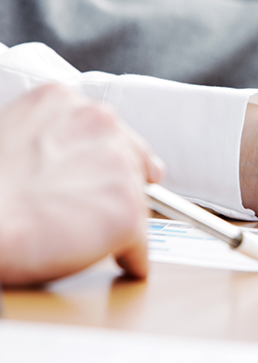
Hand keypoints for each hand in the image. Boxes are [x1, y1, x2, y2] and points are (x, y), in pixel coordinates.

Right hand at [0, 85, 163, 285]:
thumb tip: (79, 156)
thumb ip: (52, 136)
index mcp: (64, 101)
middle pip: (130, 162)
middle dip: (112, 189)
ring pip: (136, 199)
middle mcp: (99, 122)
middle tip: (80, 213)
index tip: (108, 178)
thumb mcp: (10, 135)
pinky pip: (141, 244)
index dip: (108, 163)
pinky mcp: (128, 210)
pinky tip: (111, 260)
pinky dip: (130, 257)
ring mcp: (119, 165)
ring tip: (74, 234)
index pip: (109, 131)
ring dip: (114, 219)